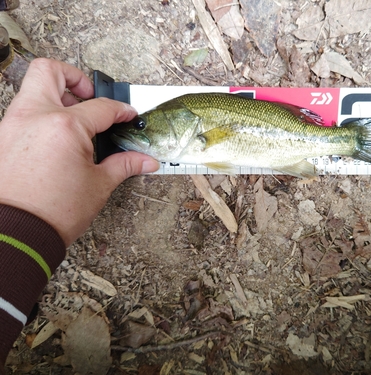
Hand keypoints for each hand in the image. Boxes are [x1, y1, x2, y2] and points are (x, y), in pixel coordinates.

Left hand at [0, 58, 158, 245]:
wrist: (16, 233)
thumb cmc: (52, 212)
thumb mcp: (98, 185)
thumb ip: (123, 164)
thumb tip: (145, 160)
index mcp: (64, 127)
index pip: (101, 107)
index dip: (120, 111)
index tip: (127, 115)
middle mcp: (34, 117)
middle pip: (51, 71)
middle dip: (75, 78)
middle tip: (90, 96)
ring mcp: (13, 125)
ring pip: (32, 90)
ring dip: (56, 97)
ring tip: (75, 120)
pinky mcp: (3, 138)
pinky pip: (23, 114)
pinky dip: (42, 117)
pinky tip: (57, 140)